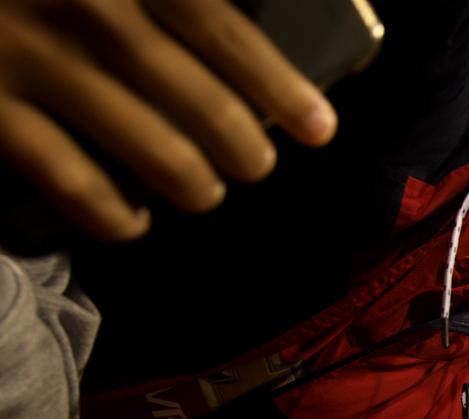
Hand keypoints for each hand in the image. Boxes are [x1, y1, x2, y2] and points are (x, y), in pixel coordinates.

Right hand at [0, 0, 335, 239]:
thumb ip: (170, 1)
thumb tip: (247, 43)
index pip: (218, 27)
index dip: (277, 83)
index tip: (319, 128)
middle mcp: (80, 4)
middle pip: (191, 93)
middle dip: (240, 142)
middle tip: (259, 167)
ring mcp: (25, 55)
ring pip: (142, 141)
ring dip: (191, 181)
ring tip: (208, 194)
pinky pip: (64, 175)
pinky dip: (109, 212)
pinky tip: (134, 225)